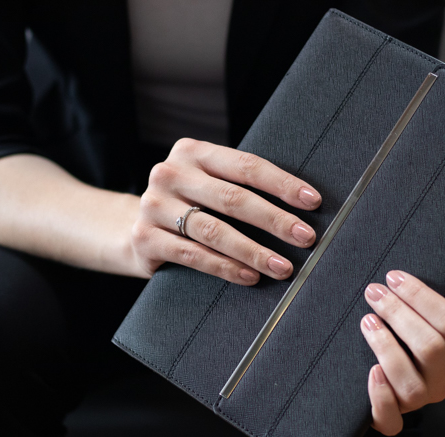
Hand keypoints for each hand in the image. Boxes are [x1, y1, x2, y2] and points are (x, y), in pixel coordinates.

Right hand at [131, 138, 321, 283]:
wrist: (131, 228)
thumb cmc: (187, 205)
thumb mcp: (208, 184)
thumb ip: (240, 185)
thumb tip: (302, 206)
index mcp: (193, 152)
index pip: (246, 166)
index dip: (282, 184)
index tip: (313, 202)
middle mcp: (170, 173)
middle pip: (233, 198)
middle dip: (275, 220)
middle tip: (306, 238)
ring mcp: (153, 205)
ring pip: (214, 230)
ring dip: (254, 251)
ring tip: (283, 267)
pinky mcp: (145, 238)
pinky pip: (193, 255)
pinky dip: (225, 268)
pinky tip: (250, 276)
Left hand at [361, 272, 444, 435]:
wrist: (391, 341)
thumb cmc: (423, 316)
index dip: (423, 298)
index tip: (394, 277)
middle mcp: (444, 383)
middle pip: (430, 348)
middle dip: (399, 314)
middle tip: (374, 292)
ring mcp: (419, 402)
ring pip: (411, 384)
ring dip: (386, 348)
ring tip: (367, 320)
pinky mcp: (390, 417)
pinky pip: (391, 422)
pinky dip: (381, 398)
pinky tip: (371, 370)